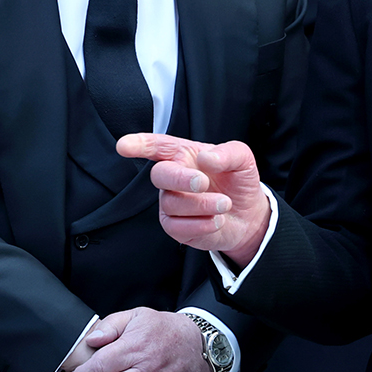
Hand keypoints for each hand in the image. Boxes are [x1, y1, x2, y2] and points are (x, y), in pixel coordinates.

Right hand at [117, 133, 270, 266]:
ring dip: (202, 204)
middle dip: (180, 179)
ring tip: (225, 204)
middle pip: (160, 175)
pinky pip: (177, 227)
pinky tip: (217, 220)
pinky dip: (200, 225)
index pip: (157, 146)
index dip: (139, 144)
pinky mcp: (175, 227)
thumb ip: (228, 153)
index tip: (124, 146)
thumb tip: (206, 158)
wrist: (248, 215)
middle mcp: (174, 178)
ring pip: (172, 203)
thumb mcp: (243, 160)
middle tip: (203, 183)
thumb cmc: (238, 182)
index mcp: (184, 155)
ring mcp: (171, 203)